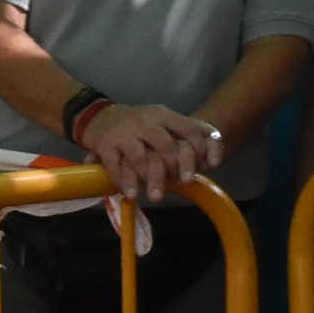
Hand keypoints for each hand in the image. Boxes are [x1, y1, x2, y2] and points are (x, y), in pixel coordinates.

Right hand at [81, 102, 219, 203]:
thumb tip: (214, 161)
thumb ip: (187, 137)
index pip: (189, 129)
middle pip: (166, 145)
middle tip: (183, 184)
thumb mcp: (165, 123)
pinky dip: (125, 182)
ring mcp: (125, 133)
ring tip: (156, 197)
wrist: (100, 116)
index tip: (209, 166)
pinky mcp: (106, 145)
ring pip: (141, 157)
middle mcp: (146, 122)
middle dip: (177, 166)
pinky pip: (116, 165)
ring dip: (151, 178)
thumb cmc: (141, 126)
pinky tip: (131, 194)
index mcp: (164, 115)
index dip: (201, 148)